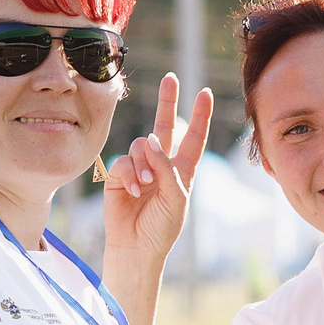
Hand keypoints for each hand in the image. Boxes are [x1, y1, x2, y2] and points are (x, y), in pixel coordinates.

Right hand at [103, 75, 212, 266]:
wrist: (137, 246)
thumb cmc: (162, 226)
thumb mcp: (176, 198)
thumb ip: (167, 168)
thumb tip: (152, 140)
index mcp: (182, 170)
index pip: (193, 137)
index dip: (199, 116)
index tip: (204, 93)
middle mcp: (161, 164)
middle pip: (165, 125)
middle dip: (167, 101)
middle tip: (170, 78)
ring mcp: (139, 167)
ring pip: (142, 144)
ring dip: (145, 164)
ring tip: (146, 186)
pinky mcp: (119, 175)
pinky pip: (124, 161)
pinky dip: (130, 174)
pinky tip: (134, 190)